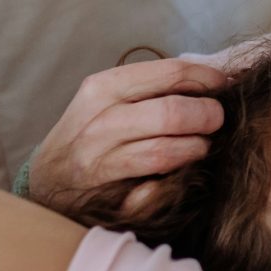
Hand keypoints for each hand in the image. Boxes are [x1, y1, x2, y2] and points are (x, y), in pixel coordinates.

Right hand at [25, 57, 229, 214]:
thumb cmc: (91, 132)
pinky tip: (175, 177)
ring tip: (201, 146)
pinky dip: (171, 184)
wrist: (46, 180)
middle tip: (217, 120)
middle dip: (208, 116)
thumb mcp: (110, 98)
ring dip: (196, 149)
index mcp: (103, 89)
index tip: (224, 84)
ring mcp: (99, 162)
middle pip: (172, 113)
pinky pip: (153, 193)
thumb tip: (215, 75)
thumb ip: (154, 86)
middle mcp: (99, 123)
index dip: (207, 78)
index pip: (169, 73)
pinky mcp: (104, 197)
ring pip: (166, 153)